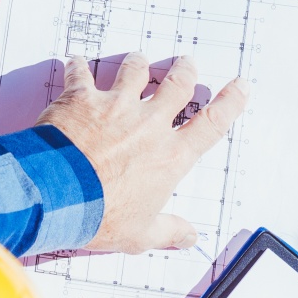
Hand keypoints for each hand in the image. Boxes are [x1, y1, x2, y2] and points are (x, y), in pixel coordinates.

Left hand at [37, 53, 249, 252]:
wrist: (57, 196)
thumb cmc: (99, 216)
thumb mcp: (140, 235)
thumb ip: (168, 231)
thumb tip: (189, 237)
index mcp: (169, 156)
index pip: (211, 125)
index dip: (230, 103)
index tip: (240, 86)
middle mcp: (148, 124)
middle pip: (177, 86)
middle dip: (185, 72)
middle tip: (188, 64)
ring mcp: (115, 106)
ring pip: (135, 71)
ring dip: (138, 64)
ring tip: (139, 60)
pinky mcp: (82, 98)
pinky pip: (81, 73)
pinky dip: (78, 66)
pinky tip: (76, 62)